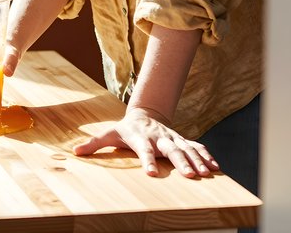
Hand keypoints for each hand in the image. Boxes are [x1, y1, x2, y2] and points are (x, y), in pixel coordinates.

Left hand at [73, 107, 218, 177]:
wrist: (144, 114)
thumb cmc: (125, 129)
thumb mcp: (108, 134)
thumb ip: (94, 144)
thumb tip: (75, 151)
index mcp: (140, 137)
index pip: (144, 150)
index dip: (147, 161)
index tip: (151, 174)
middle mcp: (158, 136)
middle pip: (170, 149)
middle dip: (181, 161)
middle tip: (190, 176)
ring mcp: (171, 137)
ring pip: (186, 148)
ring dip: (197, 160)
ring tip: (207, 173)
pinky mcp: (181, 139)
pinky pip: (196, 146)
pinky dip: (206, 155)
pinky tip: (216, 167)